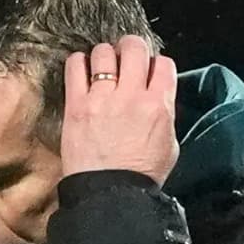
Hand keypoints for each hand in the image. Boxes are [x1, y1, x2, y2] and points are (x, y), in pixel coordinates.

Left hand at [60, 35, 178, 185]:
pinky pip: (75, 66)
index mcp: (159, 105)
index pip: (163, 63)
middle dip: (131, 48)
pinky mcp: (77, 105)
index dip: (156, 64)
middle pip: (134, 47)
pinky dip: (79, 63)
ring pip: (104, 52)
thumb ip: (164, 113)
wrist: (110, 196)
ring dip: (105, 56)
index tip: (148, 73)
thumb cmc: (141, 176)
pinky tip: (82, 72)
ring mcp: (102, 98)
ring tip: (102, 68)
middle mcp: (132, 96)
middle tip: (126, 59)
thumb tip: (157, 96)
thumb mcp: (169, 145)